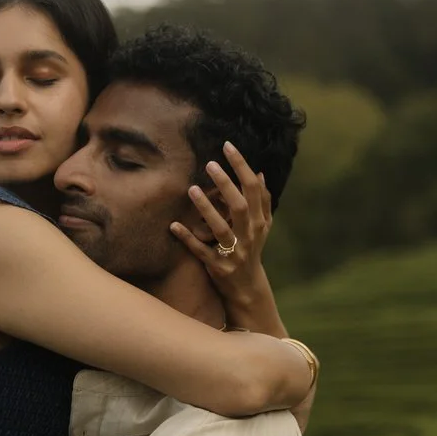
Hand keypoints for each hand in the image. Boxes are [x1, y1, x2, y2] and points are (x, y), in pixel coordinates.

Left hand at [169, 142, 283, 334]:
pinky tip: (173, 225)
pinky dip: (188, 238)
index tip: (228, 147)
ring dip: (206, 209)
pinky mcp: (217, 267)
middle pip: (240, 206)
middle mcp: (249, 236)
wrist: (247, 288)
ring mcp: (234, 252)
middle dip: (226, 184)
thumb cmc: (251, 250)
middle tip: (209, 164)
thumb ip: (262, 202)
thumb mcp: (261, 227)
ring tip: (192, 189)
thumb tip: (260, 174)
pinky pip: (201, 251)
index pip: (253, 189)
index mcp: (259, 222)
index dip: (241, 167)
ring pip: (221, 228)